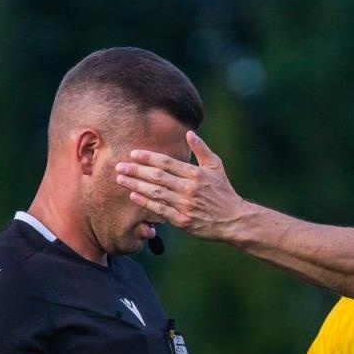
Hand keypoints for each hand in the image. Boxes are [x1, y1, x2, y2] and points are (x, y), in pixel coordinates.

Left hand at [117, 132, 248, 240]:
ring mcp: (184, 205)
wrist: (234, 219)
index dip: (148, 157)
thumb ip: (202, 149)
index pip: (166, 162)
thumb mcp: (216, 166)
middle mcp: (188, 188)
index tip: (133, 154)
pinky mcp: (182, 220)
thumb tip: (189, 133)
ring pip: (155, 193)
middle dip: (136, 170)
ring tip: (121, 179)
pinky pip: (159, 210)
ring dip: (136, 185)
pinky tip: (133, 195)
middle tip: (119, 166)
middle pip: (157, 176)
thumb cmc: (224, 191)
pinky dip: (145, 202)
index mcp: (195, 173)